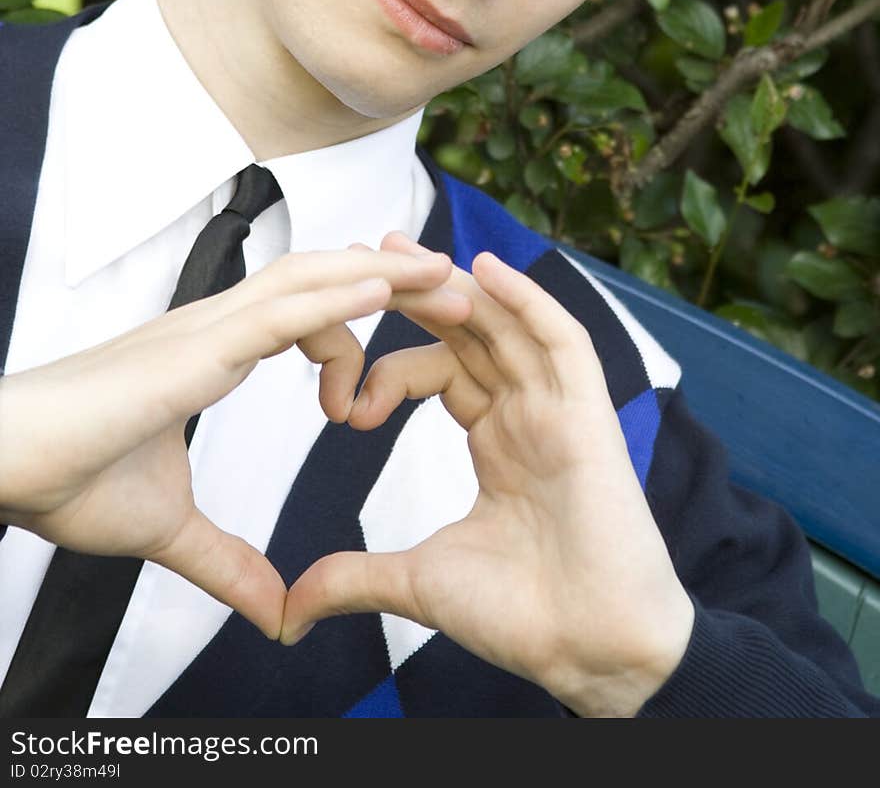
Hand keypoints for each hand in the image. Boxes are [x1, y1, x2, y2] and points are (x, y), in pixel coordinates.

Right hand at [0, 245, 463, 638]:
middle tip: (455, 287)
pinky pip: (285, 306)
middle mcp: (218, 326)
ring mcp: (210, 326)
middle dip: (390, 280)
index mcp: (214, 352)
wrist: (9, 464)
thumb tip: (274, 611)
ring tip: (448, 276)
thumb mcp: (170, 530)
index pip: (304, 316)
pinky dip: (342, 292)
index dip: (356, 321)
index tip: (395, 359)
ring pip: (312, 278)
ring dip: (384, 273)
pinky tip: (388, 288)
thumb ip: (227, 564)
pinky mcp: (200, 343)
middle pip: (322, 281)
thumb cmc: (69, 480)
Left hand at [280, 233, 693, 716]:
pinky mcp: (589, 415)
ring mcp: (560, 409)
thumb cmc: (524, 617)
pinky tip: (484, 267)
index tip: (341, 400)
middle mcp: (529, 413)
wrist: (589, 652)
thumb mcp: (421, 582)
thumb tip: (290, 609)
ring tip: (404, 247)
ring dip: (458, 284)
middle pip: (471, 331)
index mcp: (499, 440)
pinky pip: (562, 341)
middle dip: (418, 292)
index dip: (388, 368)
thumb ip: (356, 578)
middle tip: (366, 251)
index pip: (440, 371)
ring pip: (508, 323)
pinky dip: (527, 300)